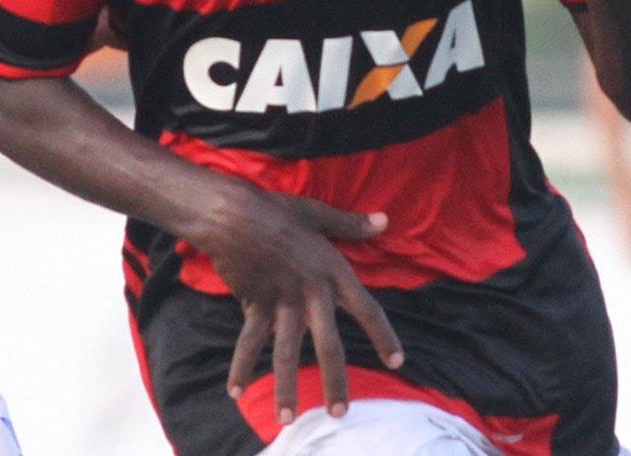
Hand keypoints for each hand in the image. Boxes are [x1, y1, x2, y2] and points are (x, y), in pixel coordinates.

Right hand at [189, 189, 405, 425]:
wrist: (233, 214)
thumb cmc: (277, 211)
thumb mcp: (318, 214)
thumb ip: (352, 224)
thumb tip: (384, 220)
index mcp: (333, 271)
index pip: (368, 309)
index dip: (383, 336)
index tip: (397, 361)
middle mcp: (311, 292)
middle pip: (328, 344)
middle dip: (335, 381)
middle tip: (341, 412)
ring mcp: (282, 302)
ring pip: (287, 352)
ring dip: (286, 386)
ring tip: (287, 418)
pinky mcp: (255, 304)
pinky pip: (250, 341)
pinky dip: (241, 365)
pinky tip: (235, 390)